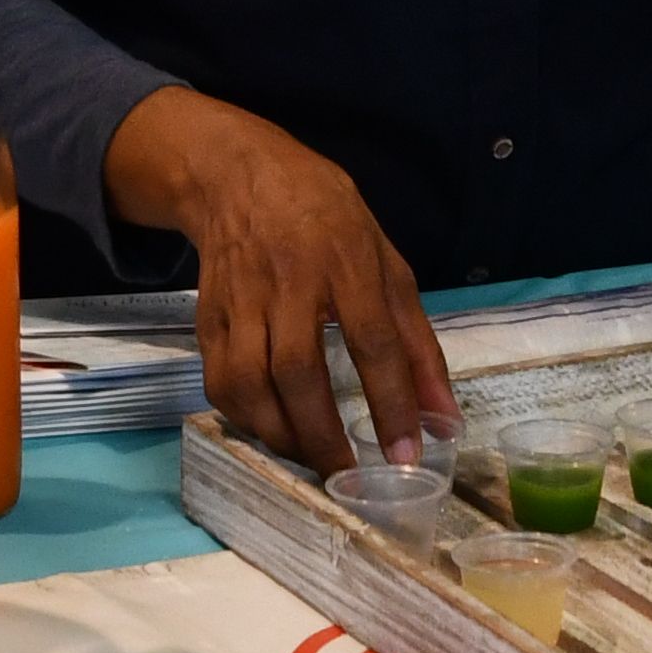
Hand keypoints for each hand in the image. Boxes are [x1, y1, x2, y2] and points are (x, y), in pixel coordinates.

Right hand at [104, 89, 458, 477]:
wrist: (240, 176)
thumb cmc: (328, 220)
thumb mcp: (387, 263)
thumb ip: (417, 342)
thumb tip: (443, 416)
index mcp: (345, 261)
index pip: (372, 338)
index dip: (391, 400)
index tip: (405, 452)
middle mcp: (289, 281)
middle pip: (297, 368)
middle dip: (321, 433)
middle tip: (346, 475)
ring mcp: (240, 298)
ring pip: (248, 380)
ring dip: (279, 434)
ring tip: (310, 460)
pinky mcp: (207, 315)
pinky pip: (218, 380)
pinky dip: (244, 418)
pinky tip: (271, 431)